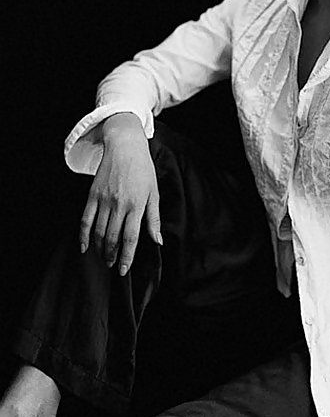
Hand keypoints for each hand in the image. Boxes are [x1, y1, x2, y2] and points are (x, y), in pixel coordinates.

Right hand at [79, 113, 161, 274]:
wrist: (125, 146)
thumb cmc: (143, 170)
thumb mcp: (154, 193)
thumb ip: (154, 219)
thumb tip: (158, 241)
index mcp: (137, 205)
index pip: (131, 238)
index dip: (127, 256)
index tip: (124, 270)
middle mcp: (119, 204)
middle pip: (113, 238)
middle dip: (112, 256)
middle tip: (113, 266)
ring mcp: (104, 200)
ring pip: (99, 232)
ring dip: (100, 248)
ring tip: (104, 258)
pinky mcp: (92, 195)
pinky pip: (85, 220)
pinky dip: (83, 235)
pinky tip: (85, 247)